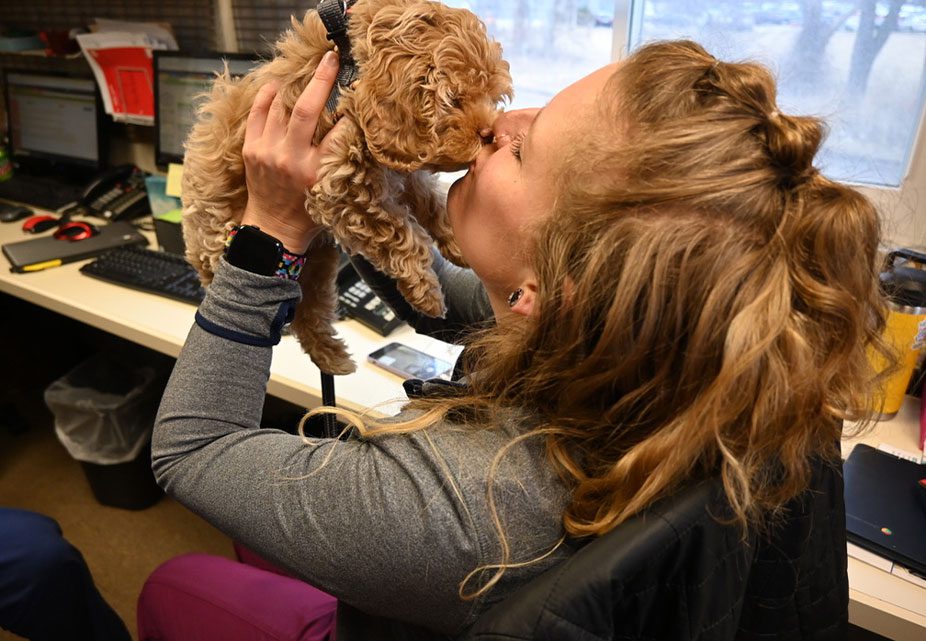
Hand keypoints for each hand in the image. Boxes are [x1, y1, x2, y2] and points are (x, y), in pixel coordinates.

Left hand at [240, 51, 340, 253]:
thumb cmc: (308, 212)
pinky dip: (268, 95)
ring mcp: (267, 151)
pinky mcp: (251, 149)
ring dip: (294, 84)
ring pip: (281, 105)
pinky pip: (258, 112)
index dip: (349, 111)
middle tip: (331, 57)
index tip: (356, 93)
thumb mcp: (333, 189)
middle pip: (306, 109)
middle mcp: (290, 159)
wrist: (273, 229)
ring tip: (306, 69)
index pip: (338, 131)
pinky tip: (278, 84)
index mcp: (316, 171)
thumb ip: (340, 157)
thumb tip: (350, 122)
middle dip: (321, 79)